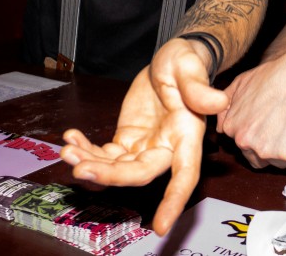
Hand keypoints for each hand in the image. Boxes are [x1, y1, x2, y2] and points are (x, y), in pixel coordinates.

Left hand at [60, 40, 227, 235]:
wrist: (170, 59)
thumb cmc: (186, 62)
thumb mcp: (190, 66)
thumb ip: (199, 86)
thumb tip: (218, 101)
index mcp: (186, 135)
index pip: (185, 175)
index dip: (174, 201)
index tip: (161, 226)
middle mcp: (166, 148)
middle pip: (138, 173)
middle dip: (109, 175)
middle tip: (79, 166)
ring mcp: (144, 147)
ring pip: (117, 168)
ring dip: (90, 163)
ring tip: (68, 148)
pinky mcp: (127, 140)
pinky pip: (105, 154)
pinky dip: (86, 150)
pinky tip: (72, 137)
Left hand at [217, 52, 285, 168]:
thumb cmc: (277, 76)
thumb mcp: (242, 82)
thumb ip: (226, 106)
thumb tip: (219, 127)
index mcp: (232, 127)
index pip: (241, 145)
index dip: (257, 135)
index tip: (267, 124)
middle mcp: (244, 141)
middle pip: (256, 158)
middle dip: (269, 146)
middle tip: (282, 123)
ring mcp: (266, 150)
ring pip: (275, 163)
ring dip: (284, 150)